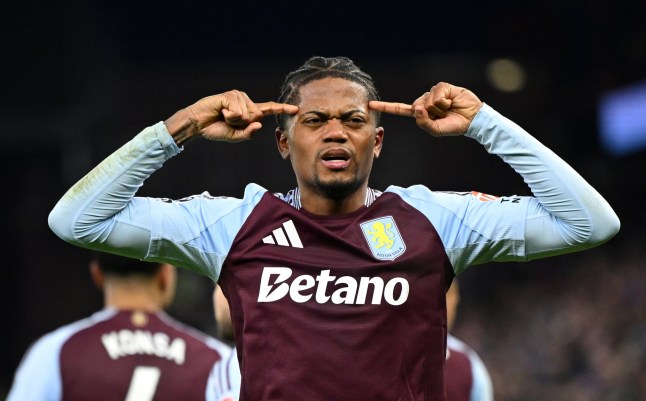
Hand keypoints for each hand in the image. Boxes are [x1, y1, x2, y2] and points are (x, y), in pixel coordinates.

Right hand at [167, 90, 298, 142]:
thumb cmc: (216, 129)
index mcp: (250, 111)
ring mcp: (238, 96)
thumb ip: (248, 134)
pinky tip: (221, 111)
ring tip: (223, 116)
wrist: (198, 124)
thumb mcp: (235, 136)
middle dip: (243, 124)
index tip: (296, 109)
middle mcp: (246, 101)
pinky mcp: (230, 95)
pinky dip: (229, 116)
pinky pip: (237, 111)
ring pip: (247, 114)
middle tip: (228, 121)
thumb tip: (259, 124)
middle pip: (257, 116)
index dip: (282, 109)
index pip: (269, 109)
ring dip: (234, 120)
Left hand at [369, 82, 482, 136]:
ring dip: (438, 108)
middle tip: (443, 115)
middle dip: (429, 113)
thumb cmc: (454, 126)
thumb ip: (423, 122)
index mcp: (420, 112)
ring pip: (426, 100)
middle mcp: (424, 101)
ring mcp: (433, 93)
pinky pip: (436, 94)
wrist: (472, 119)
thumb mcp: (435, 130)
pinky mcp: (442, 87)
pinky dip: (444, 101)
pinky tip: (452, 101)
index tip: (371, 105)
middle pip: (415, 105)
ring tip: (449, 108)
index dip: (386, 107)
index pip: (400, 109)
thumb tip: (417, 107)